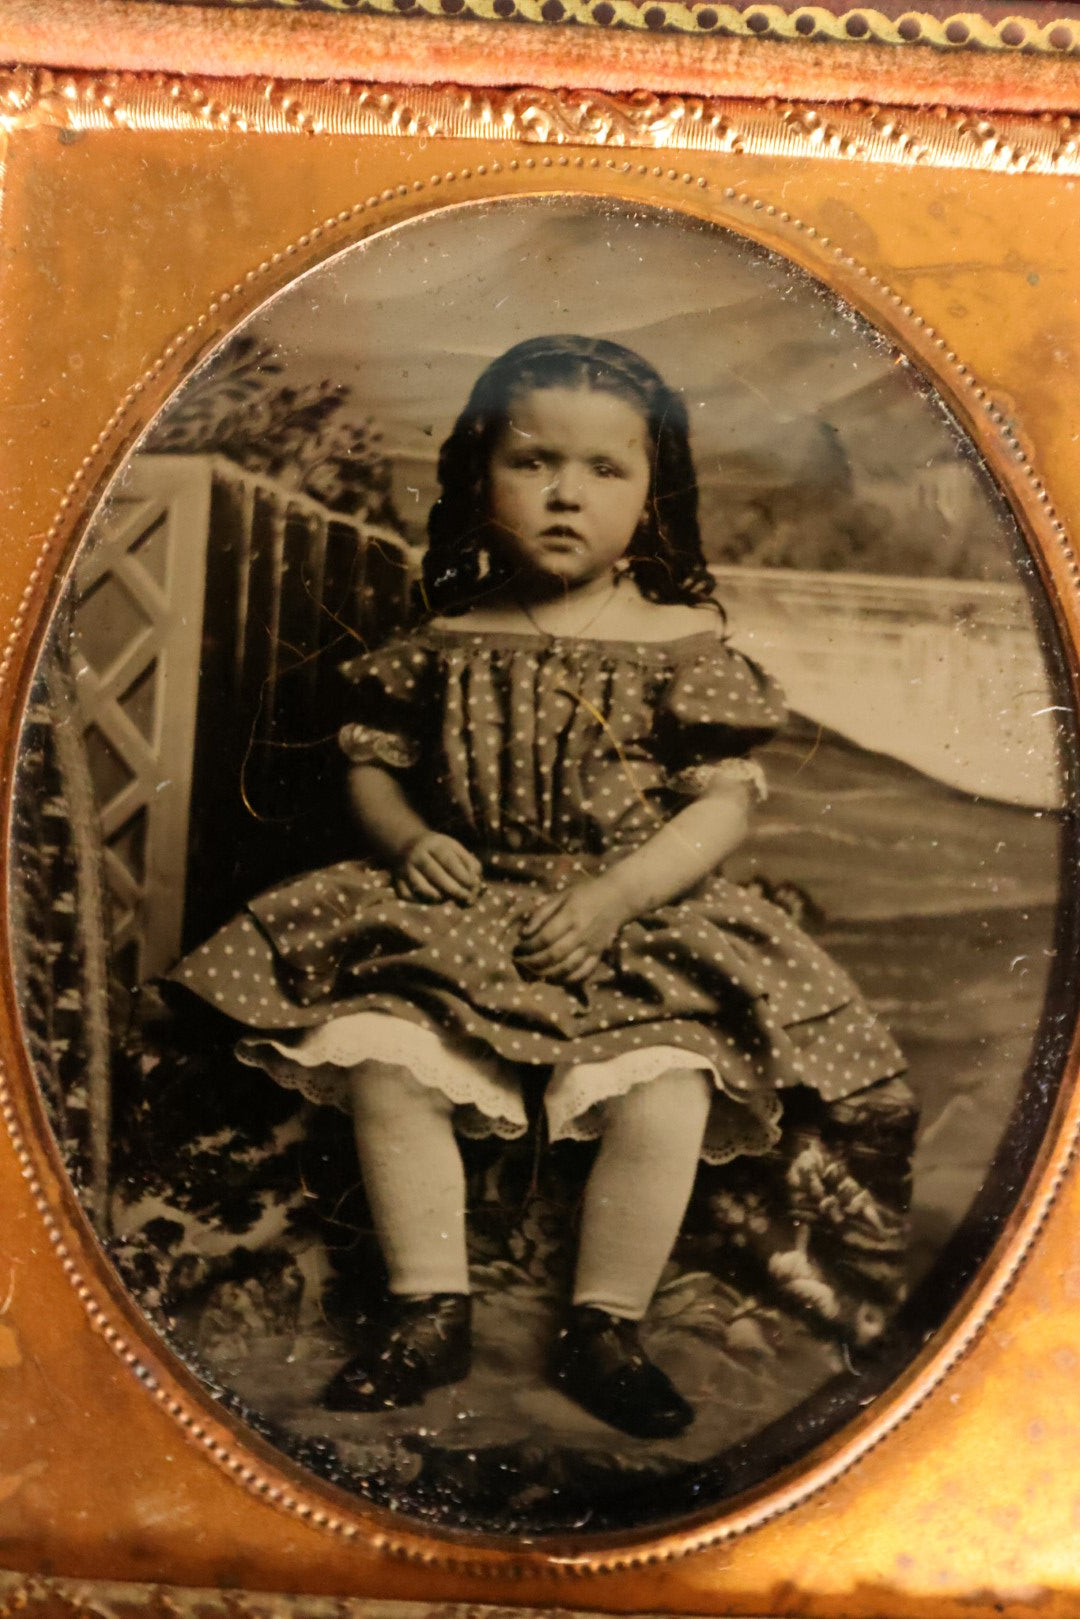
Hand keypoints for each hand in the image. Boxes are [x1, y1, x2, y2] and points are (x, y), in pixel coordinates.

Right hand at [395, 832, 482, 903]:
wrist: (406, 844)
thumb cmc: (439, 851)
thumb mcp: (455, 849)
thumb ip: (470, 864)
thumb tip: (476, 885)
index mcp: (434, 844)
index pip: (448, 860)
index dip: (462, 875)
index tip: (473, 885)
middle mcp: (417, 855)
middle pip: (434, 873)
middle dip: (452, 888)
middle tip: (465, 898)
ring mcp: (404, 868)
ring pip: (419, 885)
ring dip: (436, 896)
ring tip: (447, 898)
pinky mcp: (397, 881)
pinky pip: (407, 895)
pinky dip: (420, 901)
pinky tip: (432, 900)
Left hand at [513, 877, 630, 983]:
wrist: (618, 898)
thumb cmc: (585, 894)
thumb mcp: (562, 896)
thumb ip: (541, 913)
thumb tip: (522, 934)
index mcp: (571, 915)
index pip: (545, 937)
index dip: (528, 946)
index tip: (518, 948)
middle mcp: (581, 933)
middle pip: (554, 955)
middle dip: (533, 963)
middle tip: (520, 963)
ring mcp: (591, 946)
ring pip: (567, 968)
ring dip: (546, 974)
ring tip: (533, 972)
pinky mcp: (598, 955)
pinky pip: (583, 973)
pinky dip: (566, 980)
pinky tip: (553, 978)